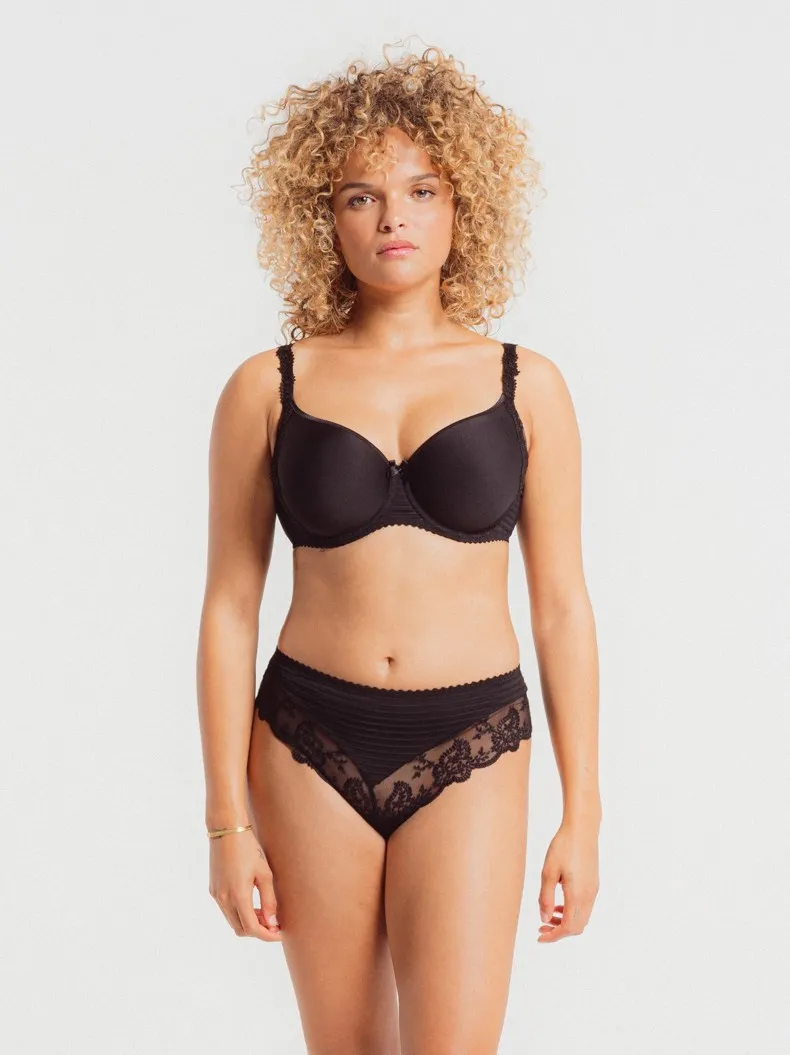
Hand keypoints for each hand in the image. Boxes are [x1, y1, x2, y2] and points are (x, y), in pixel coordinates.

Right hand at [208, 828, 281, 940]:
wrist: (227, 830)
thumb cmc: (249, 848)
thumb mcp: (264, 874)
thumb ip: (269, 900)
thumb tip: (273, 923)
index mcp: (237, 896)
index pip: (252, 929)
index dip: (267, 935)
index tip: (279, 933)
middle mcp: (223, 899)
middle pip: (241, 929)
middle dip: (258, 931)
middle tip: (274, 923)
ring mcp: (216, 895)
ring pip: (233, 921)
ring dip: (248, 922)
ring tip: (265, 913)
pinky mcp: (213, 889)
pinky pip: (226, 910)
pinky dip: (239, 913)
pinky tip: (252, 903)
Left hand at [536, 817, 599, 942]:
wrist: (582, 829)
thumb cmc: (563, 847)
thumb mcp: (548, 872)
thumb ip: (546, 898)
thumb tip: (544, 919)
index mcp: (578, 895)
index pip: (568, 927)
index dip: (554, 936)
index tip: (540, 936)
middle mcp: (589, 896)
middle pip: (577, 927)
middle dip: (559, 931)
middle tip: (542, 926)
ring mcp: (593, 890)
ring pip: (582, 918)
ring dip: (566, 922)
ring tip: (548, 915)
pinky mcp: (593, 884)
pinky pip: (584, 907)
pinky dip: (572, 912)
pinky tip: (559, 903)